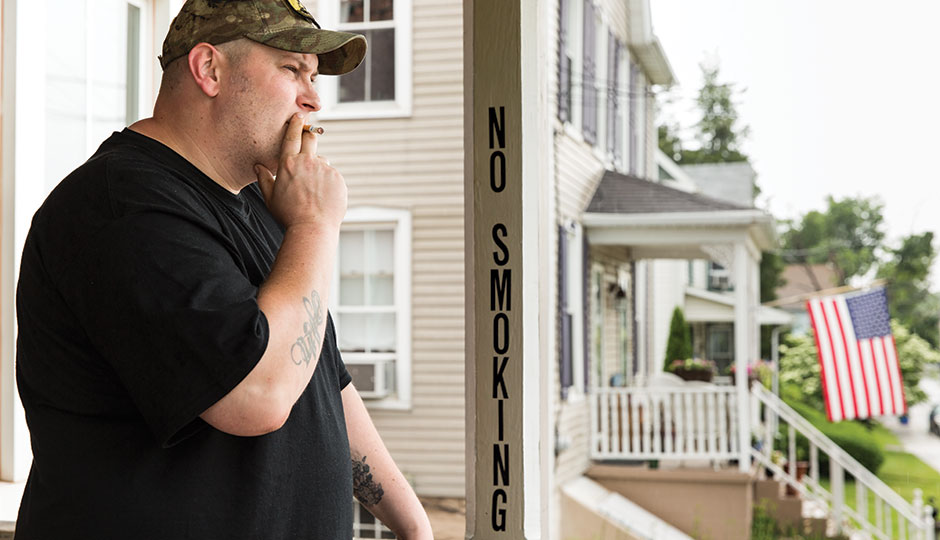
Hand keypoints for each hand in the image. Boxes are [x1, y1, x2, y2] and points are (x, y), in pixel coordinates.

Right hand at [255, 113, 346, 229]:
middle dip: (310, 135)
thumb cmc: (289, 215)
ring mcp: (324, 169)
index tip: (299, 116)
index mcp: (288, 164)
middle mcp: (307, 162)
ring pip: (322, 161)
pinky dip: (328, 182)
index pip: (292, 136)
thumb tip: (258, 166)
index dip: (296, 124)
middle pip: (311, 138)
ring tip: (314, 190)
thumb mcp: (270, 198)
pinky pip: (332, 175)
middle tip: (308, 140)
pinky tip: (323, 197)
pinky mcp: (337, 178)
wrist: (312, 228)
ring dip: (318, 168)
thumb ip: (264, 179)